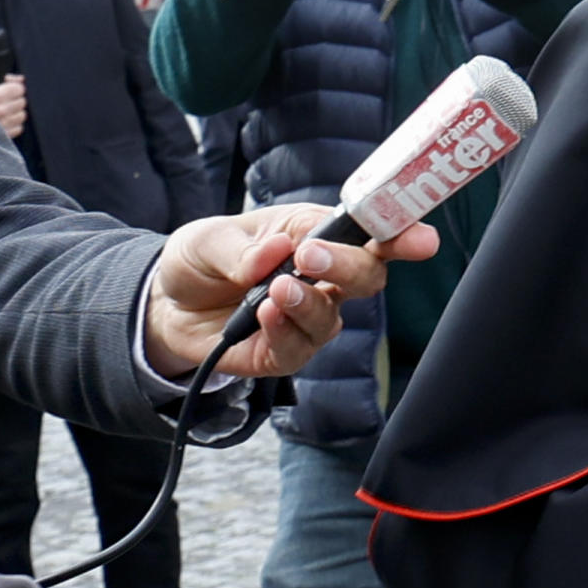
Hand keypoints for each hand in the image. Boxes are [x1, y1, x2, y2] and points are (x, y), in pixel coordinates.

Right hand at [0, 74, 27, 139]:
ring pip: (21, 115)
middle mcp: (0, 112)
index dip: (14, 86)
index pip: (18, 89)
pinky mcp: (3, 137)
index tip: (9, 86)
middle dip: (15, 98)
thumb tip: (8, 79)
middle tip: (5, 99)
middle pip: (21, 101)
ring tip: (4, 111)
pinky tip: (3, 121)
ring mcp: (2, 125)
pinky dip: (13, 125)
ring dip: (15, 112)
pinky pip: (18, 128)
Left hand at [142, 205, 440, 378]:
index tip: (423, 241)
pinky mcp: (283, 352)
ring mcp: (305, 318)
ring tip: (275, 290)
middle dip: (348, 267)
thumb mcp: (208, 239)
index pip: (370, 235)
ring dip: (309, 303)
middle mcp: (322, 279)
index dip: (402, 237)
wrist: (165, 305)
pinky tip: (263, 315)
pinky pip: (299, 349)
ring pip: (333, 317)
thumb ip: (240, 248)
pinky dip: (284, 331)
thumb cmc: (201, 260)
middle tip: (310, 258)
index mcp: (314, 235)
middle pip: (366, 277)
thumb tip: (275, 252)